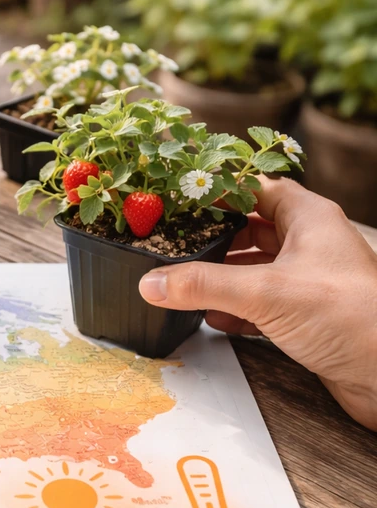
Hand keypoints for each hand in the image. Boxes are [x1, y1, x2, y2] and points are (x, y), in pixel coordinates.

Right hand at [138, 177, 376, 429]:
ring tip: (185, 283)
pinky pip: (261, 305)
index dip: (221, 190)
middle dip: (214, 239)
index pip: (258, 189)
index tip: (183, 196)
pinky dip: (235, 310)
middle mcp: (310, 246)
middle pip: (252, 229)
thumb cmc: (353, 317)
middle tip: (176, 243)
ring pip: (255, 269)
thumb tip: (153, 282)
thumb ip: (204, 285)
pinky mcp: (306, 317)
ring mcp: (308, 283)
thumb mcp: (265, 293)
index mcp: (310, 220)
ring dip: (222, 278)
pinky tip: (213, 318)